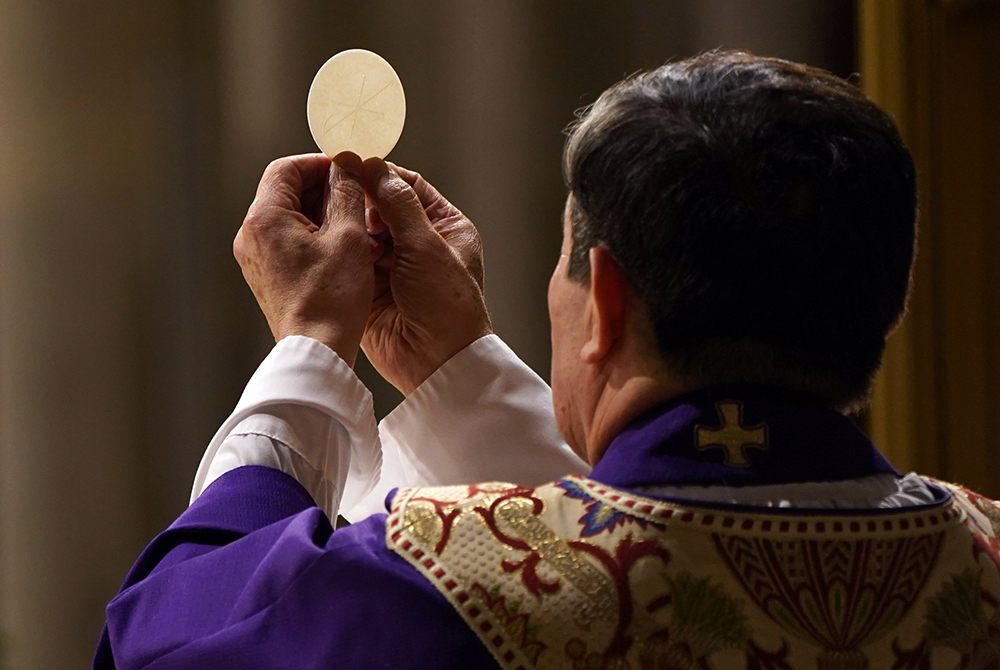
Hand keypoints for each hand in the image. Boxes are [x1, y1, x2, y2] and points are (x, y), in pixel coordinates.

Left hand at [233, 152, 372, 365]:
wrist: (316, 349)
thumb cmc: (332, 297)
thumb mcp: (349, 236)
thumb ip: (347, 191)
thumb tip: (347, 164)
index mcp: (264, 219)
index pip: (286, 168)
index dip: (320, 164)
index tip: (349, 172)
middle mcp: (251, 236)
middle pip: (286, 192)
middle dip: (325, 191)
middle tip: (358, 200)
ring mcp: (256, 259)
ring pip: (290, 218)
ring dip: (324, 216)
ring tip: (358, 230)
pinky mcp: (266, 277)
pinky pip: (289, 242)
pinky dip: (315, 238)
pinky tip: (345, 252)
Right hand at [361, 159, 491, 394]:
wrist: (438, 362)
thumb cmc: (447, 304)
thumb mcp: (426, 246)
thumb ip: (398, 205)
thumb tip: (374, 166)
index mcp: (446, 227)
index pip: (408, 187)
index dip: (381, 176)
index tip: (352, 166)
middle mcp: (420, 245)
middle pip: (381, 209)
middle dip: (361, 204)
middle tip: (340, 197)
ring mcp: (394, 267)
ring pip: (363, 235)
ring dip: (351, 230)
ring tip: (340, 227)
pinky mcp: (371, 290)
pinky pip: (352, 262)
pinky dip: (344, 255)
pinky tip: (334, 248)